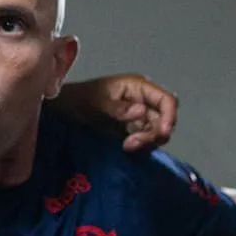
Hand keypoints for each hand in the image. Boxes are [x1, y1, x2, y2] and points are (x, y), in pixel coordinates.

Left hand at [57, 74, 177, 152]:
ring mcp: (139, 116)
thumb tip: (142, 112)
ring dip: (146, 142)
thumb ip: (119, 108)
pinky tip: (125, 148)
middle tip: (132, 144)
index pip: (166, 101)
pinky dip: (140, 146)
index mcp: (139, 87)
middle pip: (164, 119)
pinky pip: (145, 139)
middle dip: (154, 134)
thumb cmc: (80, 99)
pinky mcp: (132, 130)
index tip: (161, 133)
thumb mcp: (97, 102)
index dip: (169, 117)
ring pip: (156, 132)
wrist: (66, 110)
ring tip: (126, 146)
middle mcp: (144, 101)